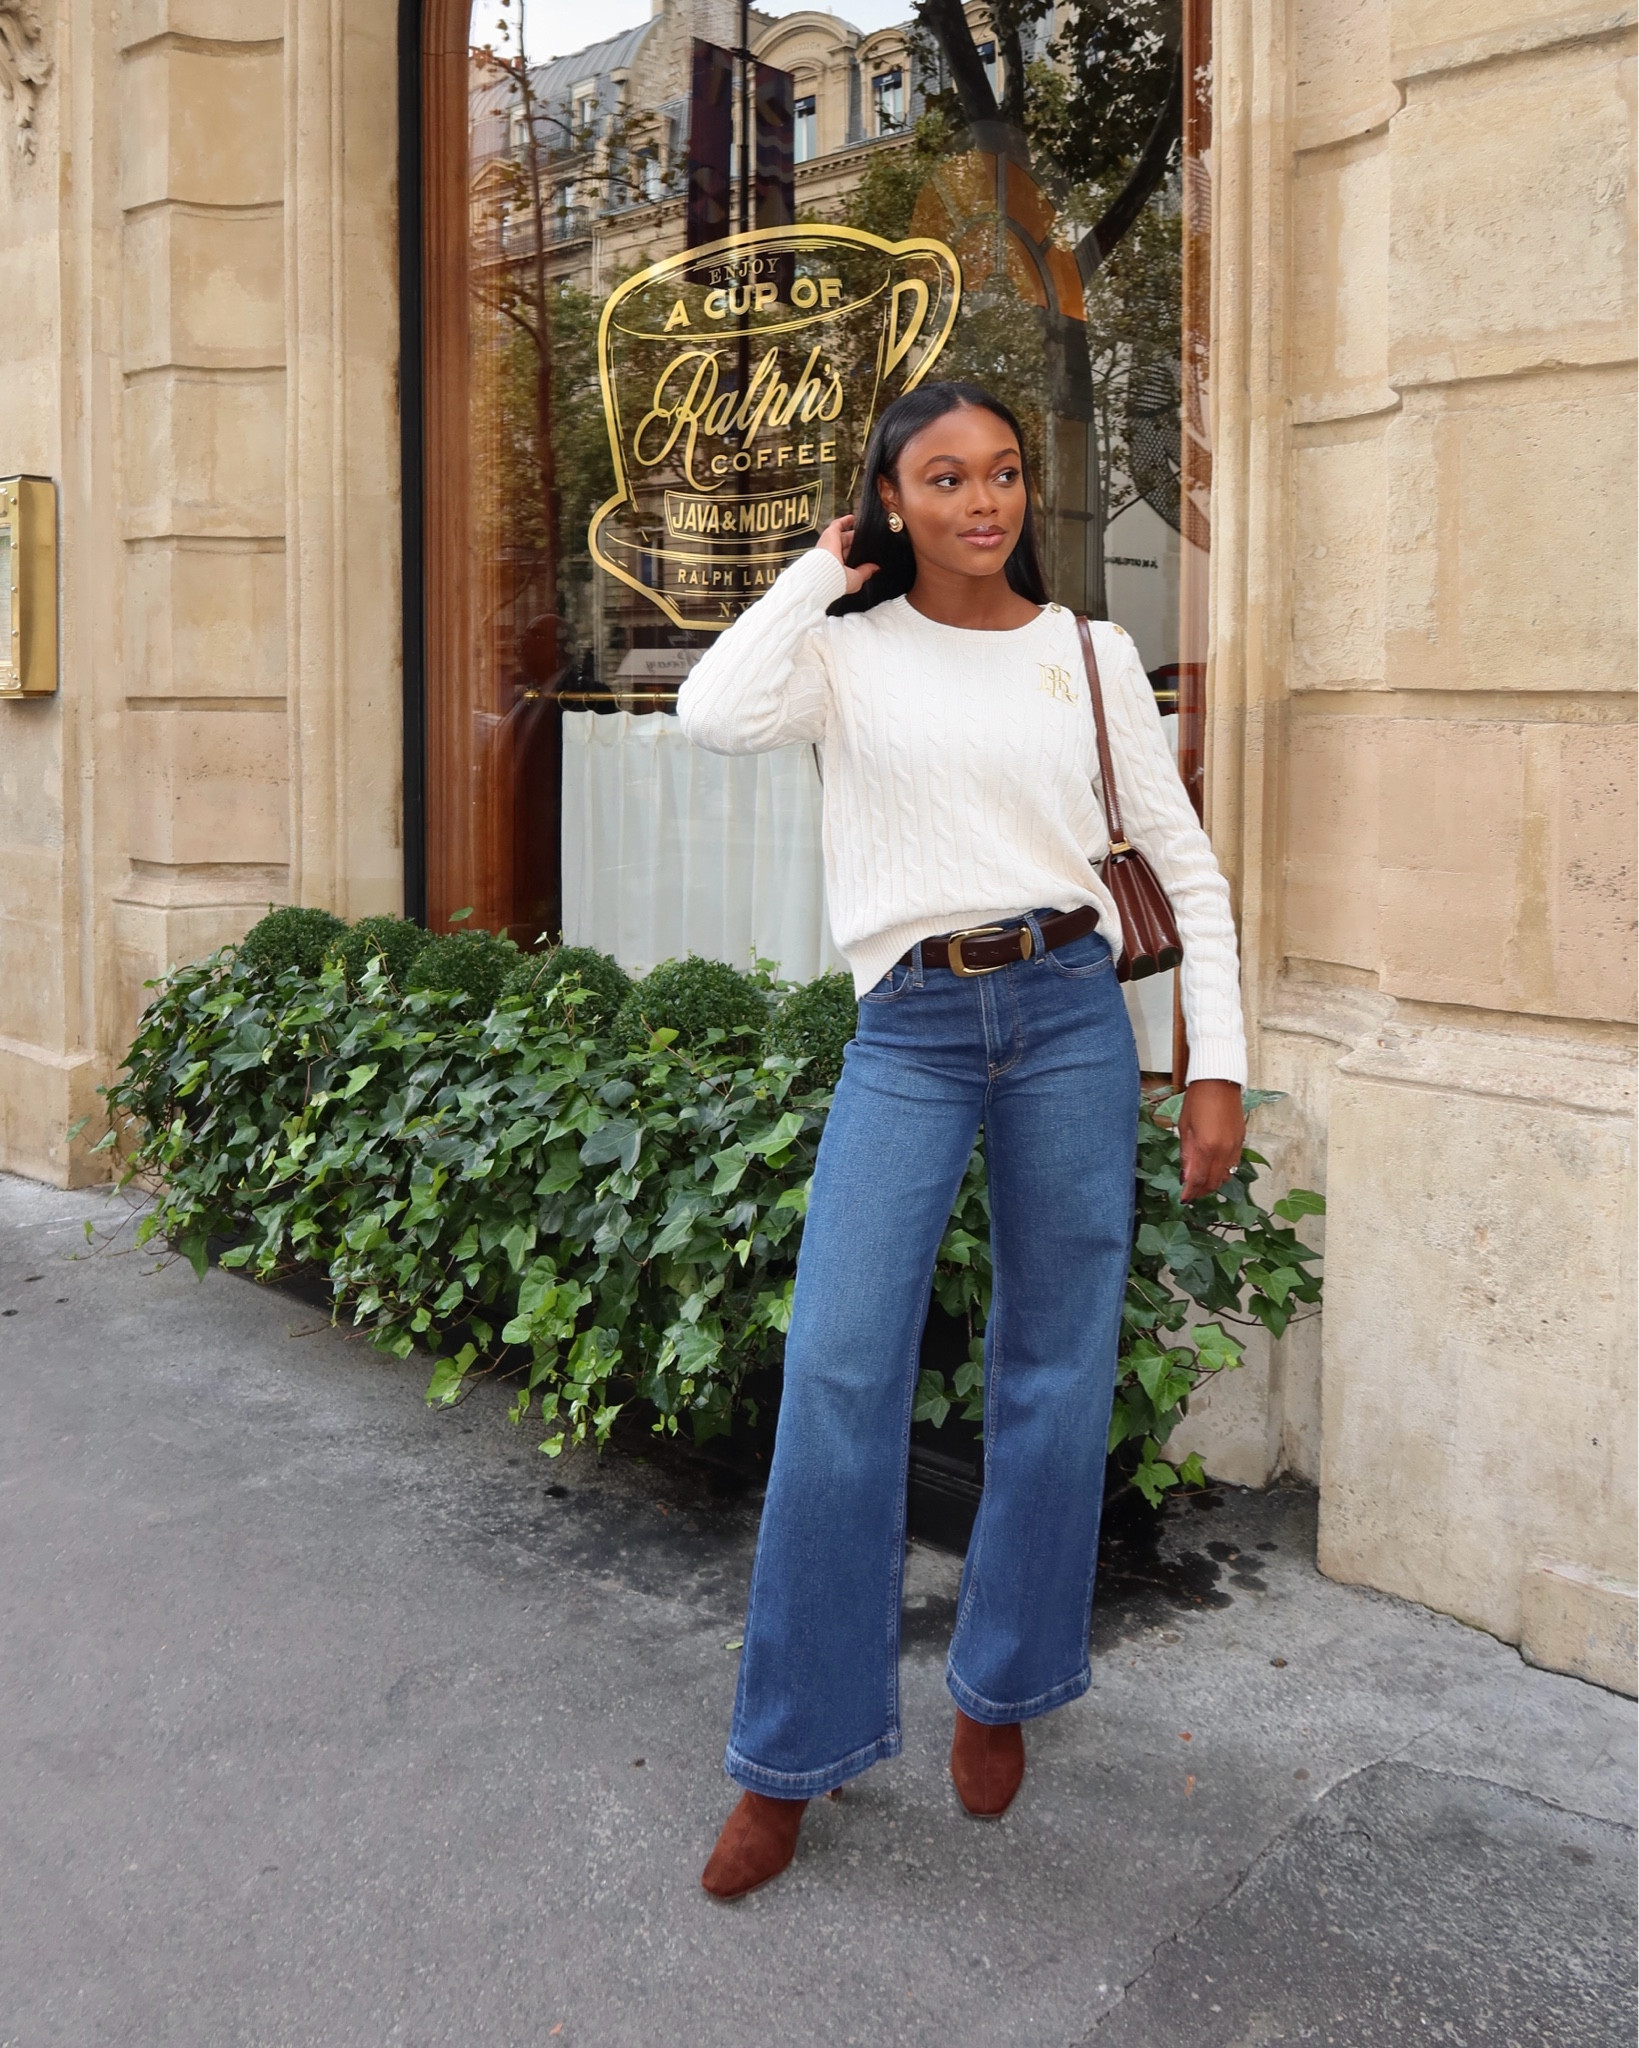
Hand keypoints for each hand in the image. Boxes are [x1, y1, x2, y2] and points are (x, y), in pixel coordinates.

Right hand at [818, 515, 877, 595]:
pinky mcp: (830, 534)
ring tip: (864, 530)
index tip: (867, 556)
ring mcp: (831, 545)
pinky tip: (853, 518)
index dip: (858, 556)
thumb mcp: (856, 579)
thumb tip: (875, 568)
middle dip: (858, 545)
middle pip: (848, 547)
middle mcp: (833, 557)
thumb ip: (865, 572)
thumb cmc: (836, 580)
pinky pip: (838, 524)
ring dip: (853, 533)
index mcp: (838, 568)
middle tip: (868, 543)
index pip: (849, 560)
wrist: (825, 573)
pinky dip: (845, 521)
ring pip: (844, 536)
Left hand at [1178, 1079, 1245, 1201]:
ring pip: (1226, 1175)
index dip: (1191, 1192)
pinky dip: (1223, 1171)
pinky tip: (1214, 1169)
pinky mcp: (1241, 1141)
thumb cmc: (1197, 1100)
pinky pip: (1233, 1164)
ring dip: (1213, 1183)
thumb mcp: (1184, 1127)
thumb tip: (1185, 1175)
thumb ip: (1186, 1153)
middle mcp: (1223, 1150)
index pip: (1199, 1179)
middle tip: (1191, 1193)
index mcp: (1206, 1147)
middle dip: (1202, 1190)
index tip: (1184, 1199)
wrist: (1219, 1082)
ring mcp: (1235, 1146)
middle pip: (1214, 1181)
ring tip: (1201, 1183)